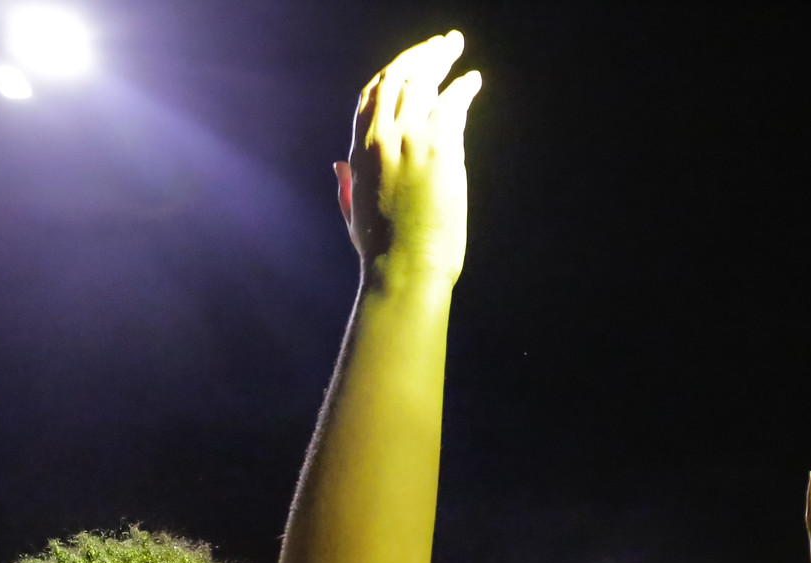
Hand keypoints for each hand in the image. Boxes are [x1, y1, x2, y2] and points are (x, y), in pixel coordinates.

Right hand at [337, 32, 482, 281]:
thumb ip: (346, 186)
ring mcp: (409, 140)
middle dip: (418, 55)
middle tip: (441, 44)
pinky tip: (473, 80)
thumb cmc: (383, 252)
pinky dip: (463, 87)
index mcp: (358, 152)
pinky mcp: (439, 149)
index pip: (370, 95)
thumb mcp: (355, 214)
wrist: (404, 270)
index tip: (410, 63)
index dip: (392, 73)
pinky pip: (452, 103)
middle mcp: (380, 138)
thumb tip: (337, 166)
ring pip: (422, 81)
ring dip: (440, 58)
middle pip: (396, 77)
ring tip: (454, 46)